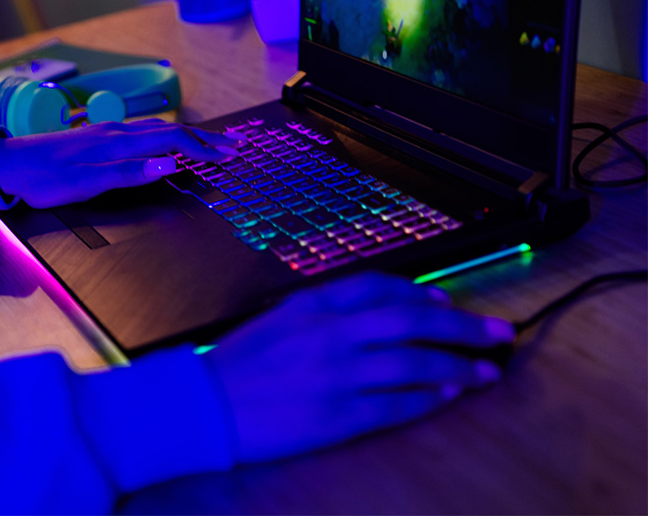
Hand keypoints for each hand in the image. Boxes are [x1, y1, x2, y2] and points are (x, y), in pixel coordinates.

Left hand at [0, 119, 241, 207]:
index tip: (228, 157)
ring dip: (190, 137)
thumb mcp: (85, 184)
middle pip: (171, 132)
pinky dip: (169, 137)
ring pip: (159, 130)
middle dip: (205, 140)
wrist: (6, 164)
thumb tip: (169, 164)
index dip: (203, 150)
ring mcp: (109, 132)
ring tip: (212, 143)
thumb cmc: (42, 179)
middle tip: (235, 146)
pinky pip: (146, 133)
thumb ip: (128, 173)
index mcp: (117, 143)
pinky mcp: (101, 137)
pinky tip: (172, 143)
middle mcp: (116, 132)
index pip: (171, 142)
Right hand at [204, 272, 515, 462]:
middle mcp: (331, 334)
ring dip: (456, 365)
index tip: (447, 303)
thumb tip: (376, 311)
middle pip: (412, 321)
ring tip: (482, 371)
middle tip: (497, 333)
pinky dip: (426, 399)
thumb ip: (324, 311)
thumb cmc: (236, 363)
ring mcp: (337, 375)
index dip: (423, 294)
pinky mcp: (337, 416)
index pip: (381, 287)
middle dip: (462, 326)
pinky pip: (395, 405)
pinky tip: (446, 395)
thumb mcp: (278, 319)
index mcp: (313, 305)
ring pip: (413, 363)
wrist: (205, 404)